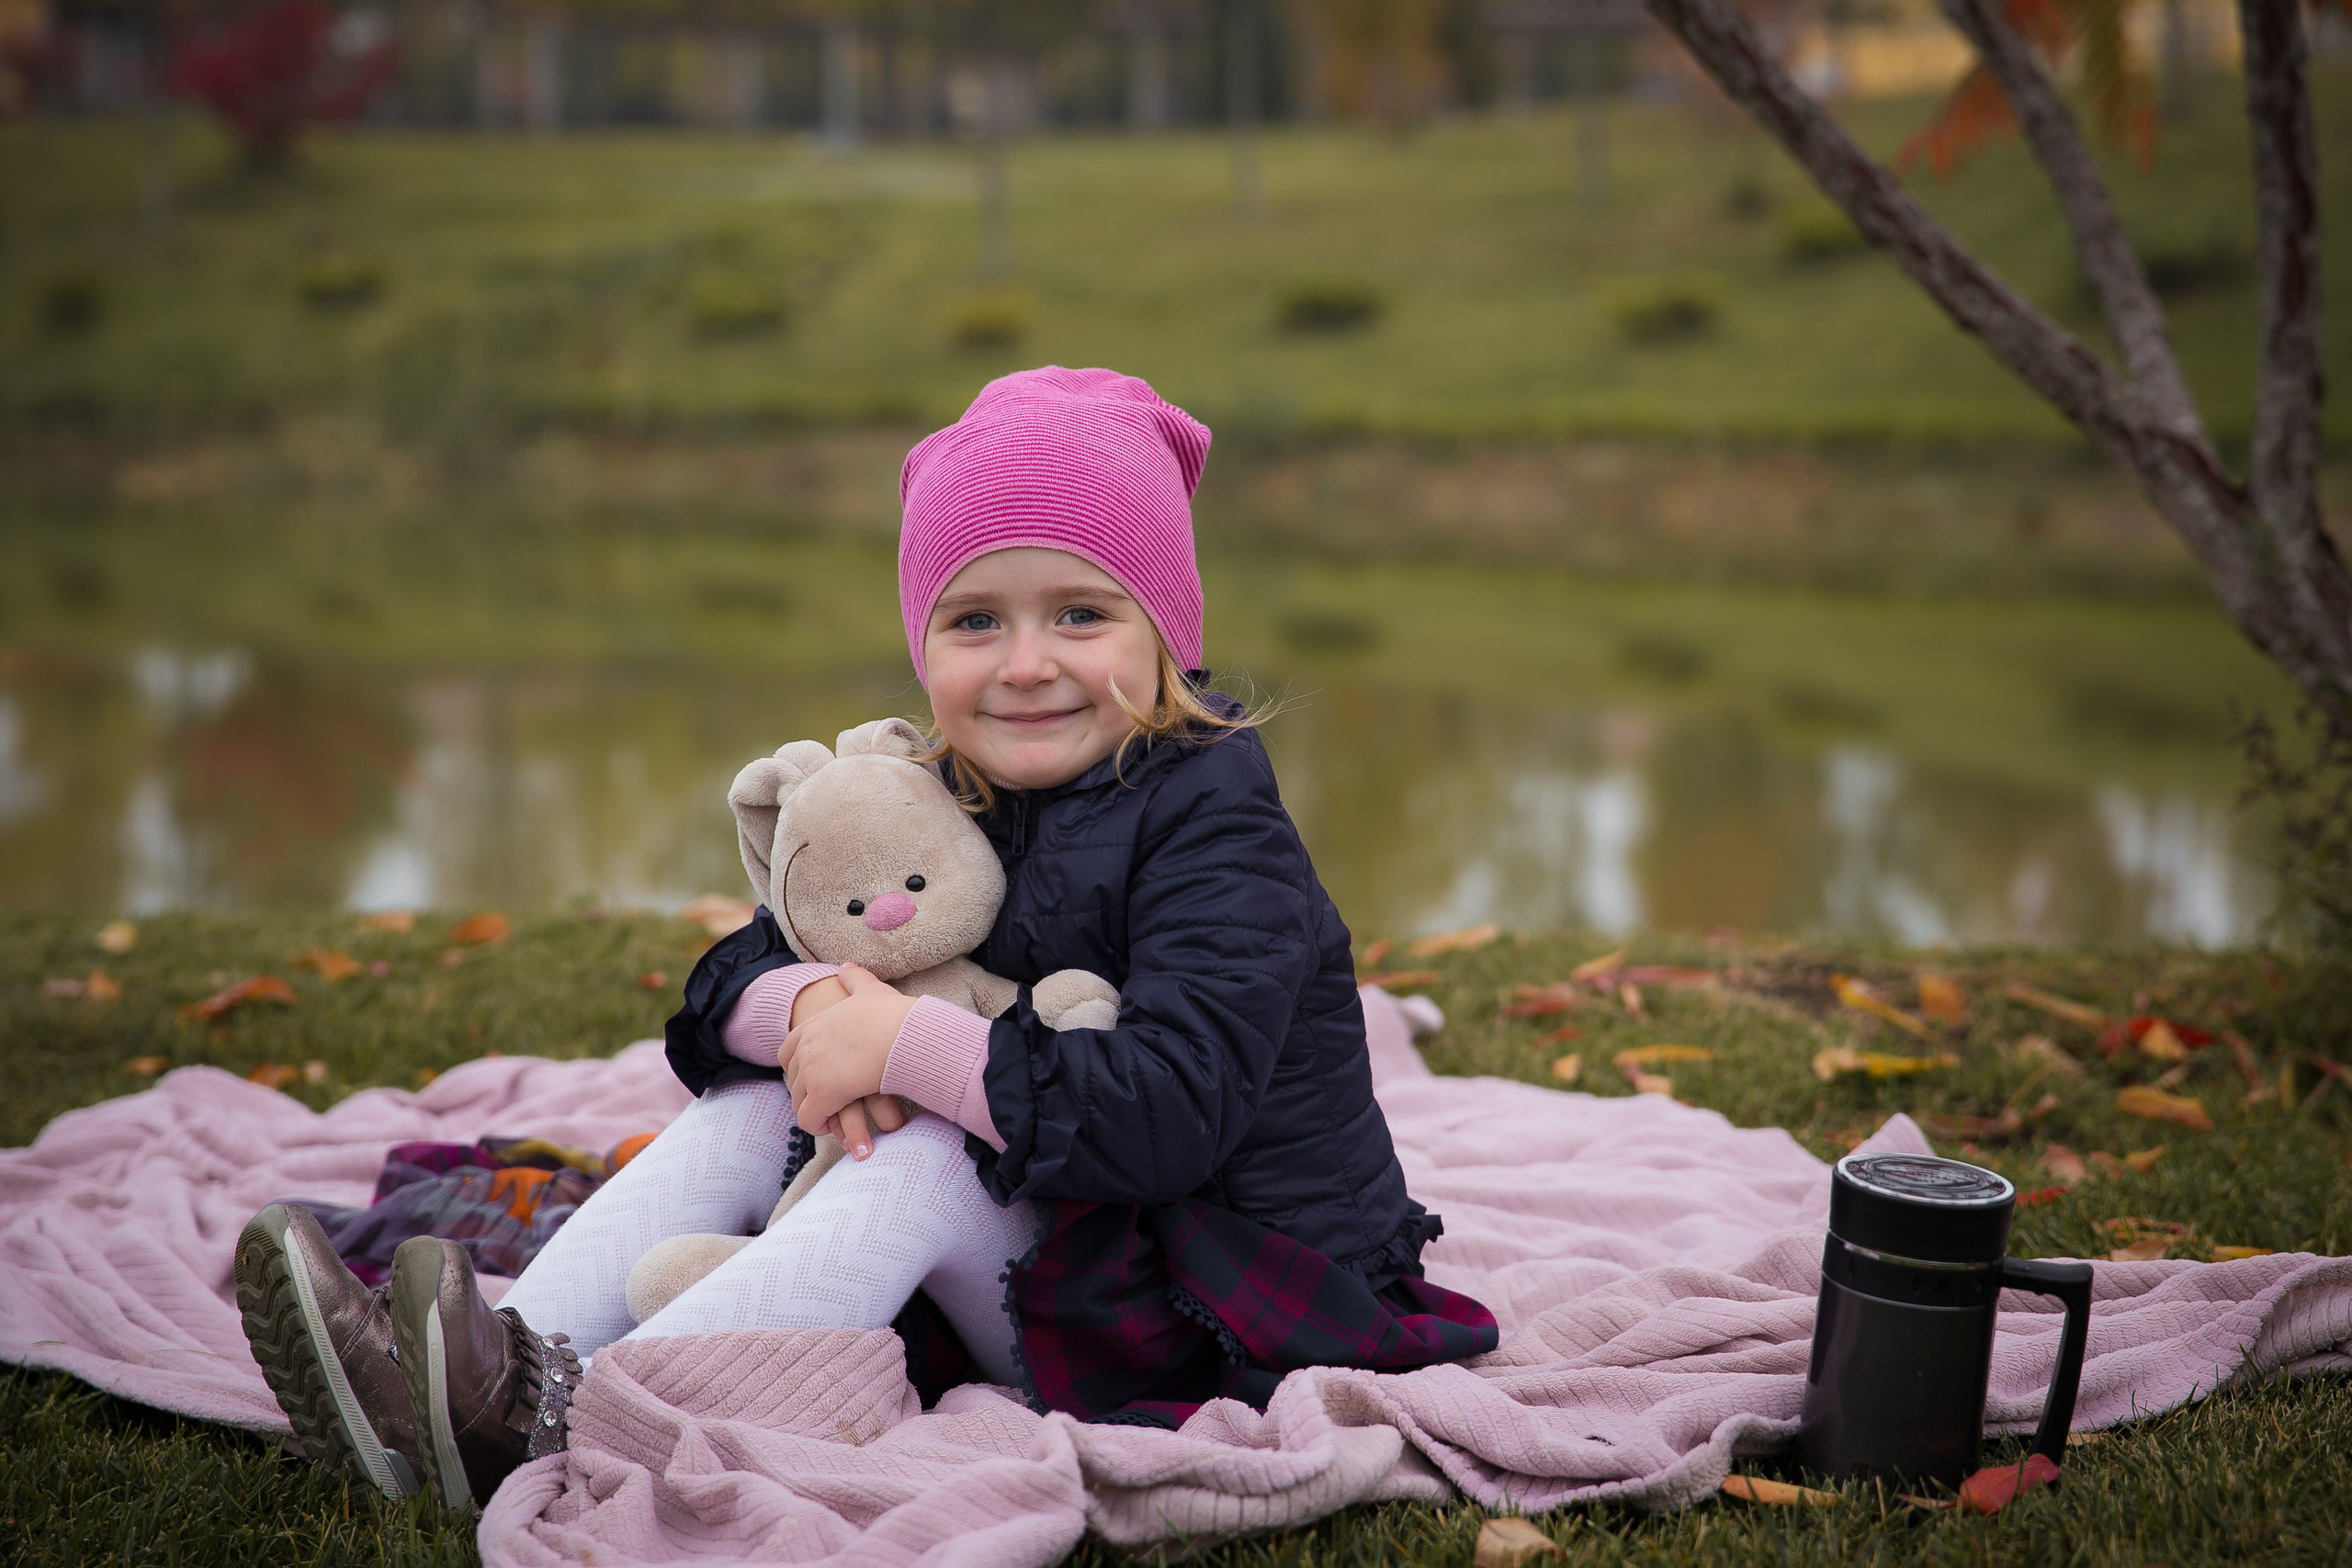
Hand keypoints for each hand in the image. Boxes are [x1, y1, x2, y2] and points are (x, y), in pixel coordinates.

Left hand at [779, 964, 911, 1149]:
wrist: (904, 1033)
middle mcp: (806, 1048)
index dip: (800, 1068)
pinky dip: (820, 1127)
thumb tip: (846, 966)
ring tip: (834, 1120)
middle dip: (807, 1093)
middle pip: (792, 1079)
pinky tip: (836, 1127)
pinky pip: (810, 1120)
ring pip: (799, 1103)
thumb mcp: (870, 991)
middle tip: (829, 1102)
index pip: (788, 1051)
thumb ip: (855, 980)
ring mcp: (811, 1071)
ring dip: (815, 1112)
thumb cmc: (893, 1015)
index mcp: (813, 1025)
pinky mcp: (823, 1095)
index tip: (817, 1077)